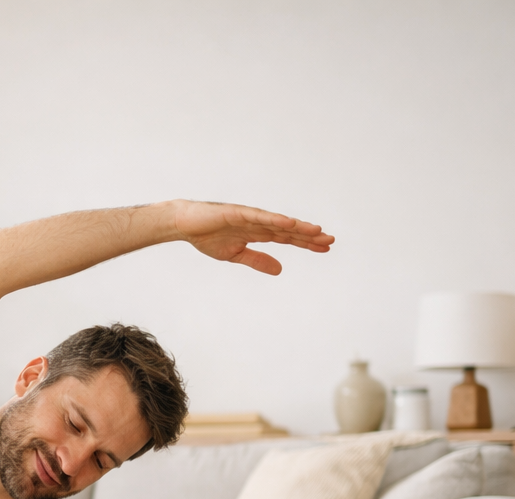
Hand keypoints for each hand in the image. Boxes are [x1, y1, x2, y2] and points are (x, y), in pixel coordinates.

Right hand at [169, 200, 333, 275]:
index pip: (287, 238)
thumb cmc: (207, 237)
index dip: (306, 243)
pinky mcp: (237, 213)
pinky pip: (259, 216)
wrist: (184, 225)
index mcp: (258, 233)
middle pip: (289, 230)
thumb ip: (258, 260)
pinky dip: (275, 219)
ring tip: (317, 232)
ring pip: (278, 223)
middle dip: (309, 236)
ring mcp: (249, 217)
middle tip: (330, 241)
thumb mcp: (236, 255)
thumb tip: (280, 270)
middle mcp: (258, 223)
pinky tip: (290, 223)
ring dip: (298, 227)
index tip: (325, 248)